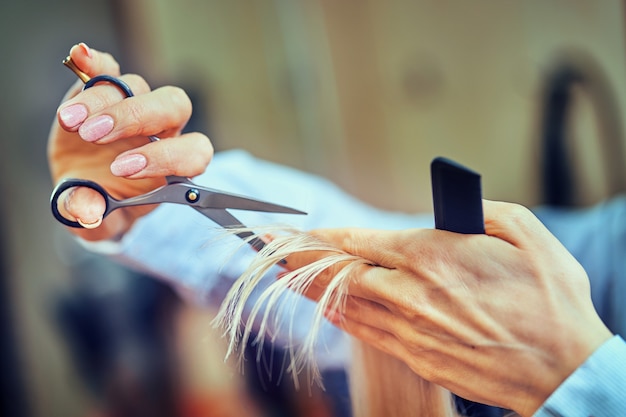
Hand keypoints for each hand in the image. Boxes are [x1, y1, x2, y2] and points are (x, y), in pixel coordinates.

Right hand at [48, 43, 212, 240]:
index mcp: (175, 167)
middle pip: (173, 107)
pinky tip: (79, 57)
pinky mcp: (107, 90)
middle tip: (94, 136)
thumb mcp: (97, 220)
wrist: (86, 189)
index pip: (192, 153)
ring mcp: (136, 106)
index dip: (165, 157)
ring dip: (103, 100)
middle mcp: (164, 131)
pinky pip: (109, 68)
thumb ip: (91, 215)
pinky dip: (96, 62)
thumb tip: (86, 208)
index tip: (123, 168)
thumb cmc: (104, 205)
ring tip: (70, 123)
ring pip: (136, 86)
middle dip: (135, 118)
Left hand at [286, 200, 612, 415]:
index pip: (361, 241)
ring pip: (348, 303)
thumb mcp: (525, 232)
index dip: (324, 235)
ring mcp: (412, 328)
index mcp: (433, 255)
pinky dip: (343, 319)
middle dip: (302, 259)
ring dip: (312, 289)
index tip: (297, 230)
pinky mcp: (418, 356)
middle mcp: (413, 292)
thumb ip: (478, 211)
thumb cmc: (550, 299)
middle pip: (343, 272)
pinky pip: (368, 334)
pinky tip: (326, 310)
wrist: (563, 369)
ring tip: (285, 276)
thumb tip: (448, 211)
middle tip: (270, 249)